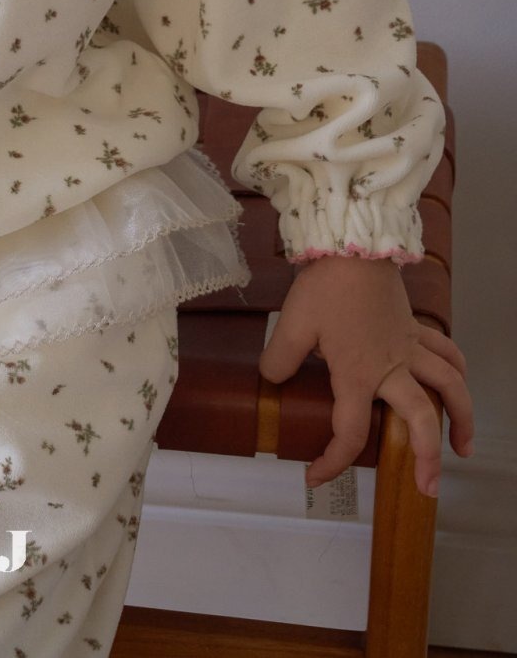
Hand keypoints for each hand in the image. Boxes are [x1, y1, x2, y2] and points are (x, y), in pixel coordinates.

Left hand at [260, 254, 473, 498]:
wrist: (353, 247)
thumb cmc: (324, 287)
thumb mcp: (292, 325)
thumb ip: (280, 360)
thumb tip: (272, 381)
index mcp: (357, 374)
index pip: (349, 431)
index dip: (334, 461)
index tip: (315, 476)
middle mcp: (391, 367)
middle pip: (419, 418)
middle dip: (427, 457)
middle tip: (427, 487)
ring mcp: (408, 347)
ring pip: (448, 387)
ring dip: (460, 418)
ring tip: (462, 447)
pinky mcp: (414, 328)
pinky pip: (445, 352)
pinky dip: (456, 370)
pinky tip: (457, 384)